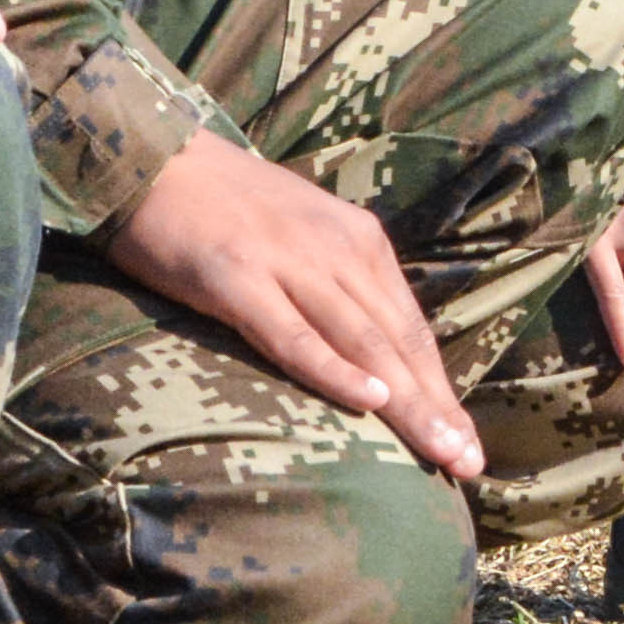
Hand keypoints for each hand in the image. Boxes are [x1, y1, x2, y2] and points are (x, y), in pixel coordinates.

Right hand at [103, 129, 477, 482]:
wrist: (152, 158)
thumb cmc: (225, 208)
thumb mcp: (303, 235)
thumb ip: (338, 284)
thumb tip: (372, 350)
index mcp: (359, 242)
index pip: (412, 329)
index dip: (443, 390)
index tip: (469, 446)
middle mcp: (337, 250)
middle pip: (399, 342)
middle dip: (438, 408)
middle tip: (470, 465)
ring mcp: (289, 263)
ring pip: (364, 344)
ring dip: (408, 403)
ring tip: (442, 451)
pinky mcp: (237, 279)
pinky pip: (294, 335)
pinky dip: (335, 369)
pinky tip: (371, 400)